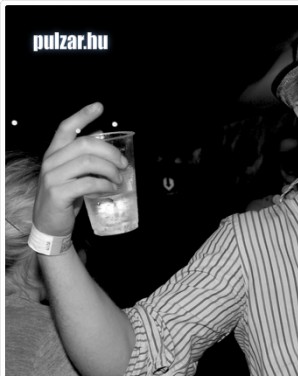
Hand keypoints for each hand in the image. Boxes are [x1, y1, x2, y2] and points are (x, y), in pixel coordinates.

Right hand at [33, 103, 127, 235]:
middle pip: (84, 144)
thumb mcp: (74, 172)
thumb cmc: (66, 196)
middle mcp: (51, 161)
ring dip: (110, 170)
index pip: (66, 127)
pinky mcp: (58, 193)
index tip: (99, 106)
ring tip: (119, 179)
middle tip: (124, 164)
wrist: (50, 224)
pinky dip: (105, 185)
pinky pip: (88, 183)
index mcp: (54, 153)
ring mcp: (52, 177)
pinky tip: (111, 189)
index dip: (82, 115)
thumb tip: (101, 134)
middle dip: (110, 152)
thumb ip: (84, 155)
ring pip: (88, 163)